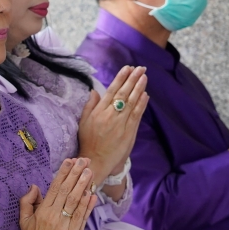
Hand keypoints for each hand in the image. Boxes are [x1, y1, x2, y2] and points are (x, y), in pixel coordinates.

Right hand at [19, 158, 96, 229]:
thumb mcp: (23, 220)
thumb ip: (27, 201)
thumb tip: (34, 186)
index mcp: (43, 211)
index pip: (55, 187)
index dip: (63, 173)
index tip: (70, 161)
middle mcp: (54, 216)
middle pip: (67, 191)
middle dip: (76, 174)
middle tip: (84, 161)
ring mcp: (65, 226)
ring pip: (76, 201)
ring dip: (83, 185)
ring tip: (90, 172)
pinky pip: (82, 216)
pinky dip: (88, 204)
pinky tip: (92, 193)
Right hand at [77, 66, 148, 184]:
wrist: (96, 161)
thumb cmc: (88, 142)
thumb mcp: (83, 122)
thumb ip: (89, 106)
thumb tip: (94, 91)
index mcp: (98, 112)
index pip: (111, 91)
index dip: (120, 79)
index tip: (127, 69)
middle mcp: (110, 115)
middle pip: (123, 94)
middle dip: (132, 79)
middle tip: (140, 68)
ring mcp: (120, 123)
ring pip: (131, 102)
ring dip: (138, 88)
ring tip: (144, 77)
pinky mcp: (129, 132)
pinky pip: (136, 115)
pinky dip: (141, 104)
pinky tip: (145, 94)